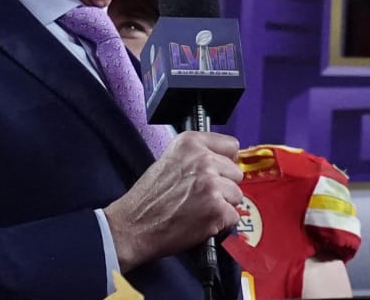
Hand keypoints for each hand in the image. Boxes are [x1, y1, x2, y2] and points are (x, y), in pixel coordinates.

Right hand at [104, 131, 244, 268]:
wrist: (133, 227)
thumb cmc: (148, 198)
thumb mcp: (170, 160)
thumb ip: (197, 156)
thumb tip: (224, 161)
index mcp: (191, 142)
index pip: (231, 146)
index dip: (226, 162)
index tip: (218, 171)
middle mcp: (203, 160)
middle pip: (236, 173)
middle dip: (223, 186)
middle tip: (200, 196)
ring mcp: (211, 184)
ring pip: (237, 195)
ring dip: (223, 205)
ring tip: (199, 210)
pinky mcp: (216, 209)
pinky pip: (233, 216)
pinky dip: (221, 223)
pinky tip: (201, 222)